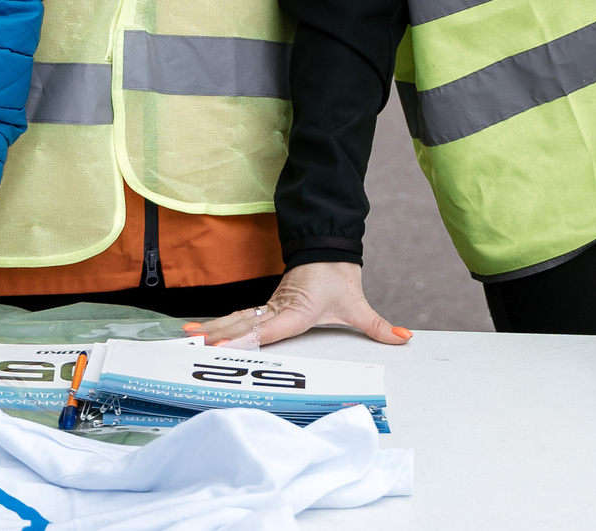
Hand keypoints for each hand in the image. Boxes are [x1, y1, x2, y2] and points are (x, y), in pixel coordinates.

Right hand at [191, 261, 409, 347]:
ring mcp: (268, 308)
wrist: (327, 249)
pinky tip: (200, 331)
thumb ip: (379, 326)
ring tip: (189, 338)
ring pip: (237, 320)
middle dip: (220, 336)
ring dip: (213, 329)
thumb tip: (405, 338)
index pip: (268, 328)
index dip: (246, 337)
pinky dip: (219, 324)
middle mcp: (278, 310)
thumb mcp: (358, 305)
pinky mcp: (265, 307)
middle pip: (245, 325)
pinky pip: (238, 317)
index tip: (225, 344)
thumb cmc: (338, 277)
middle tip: (197, 346)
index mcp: (296, 311)